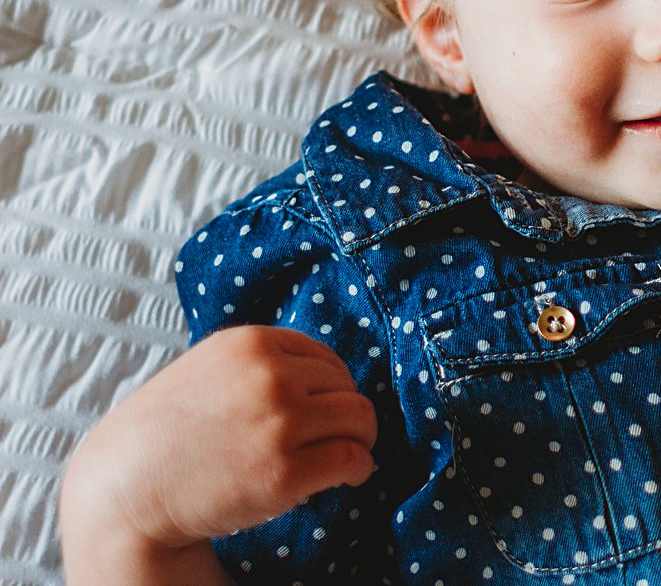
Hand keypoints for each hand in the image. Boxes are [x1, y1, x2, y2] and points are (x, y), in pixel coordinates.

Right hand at [61, 326, 375, 580]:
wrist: (125, 490)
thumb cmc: (168, 433)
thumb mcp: (209, 370)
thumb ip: (261, 363)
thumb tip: (329, 374)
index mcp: (251, 344)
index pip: (326, 357)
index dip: (333, 387)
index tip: (326, 408)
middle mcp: (269, 377)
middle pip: (347, 386)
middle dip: (346, 414)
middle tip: (336, 438)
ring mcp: (279, 424)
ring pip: (359, 419)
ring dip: (361, 439)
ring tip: (348, 454)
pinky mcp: (285, 472)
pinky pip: (353, 460)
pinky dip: (360, 468)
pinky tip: (349, 477)